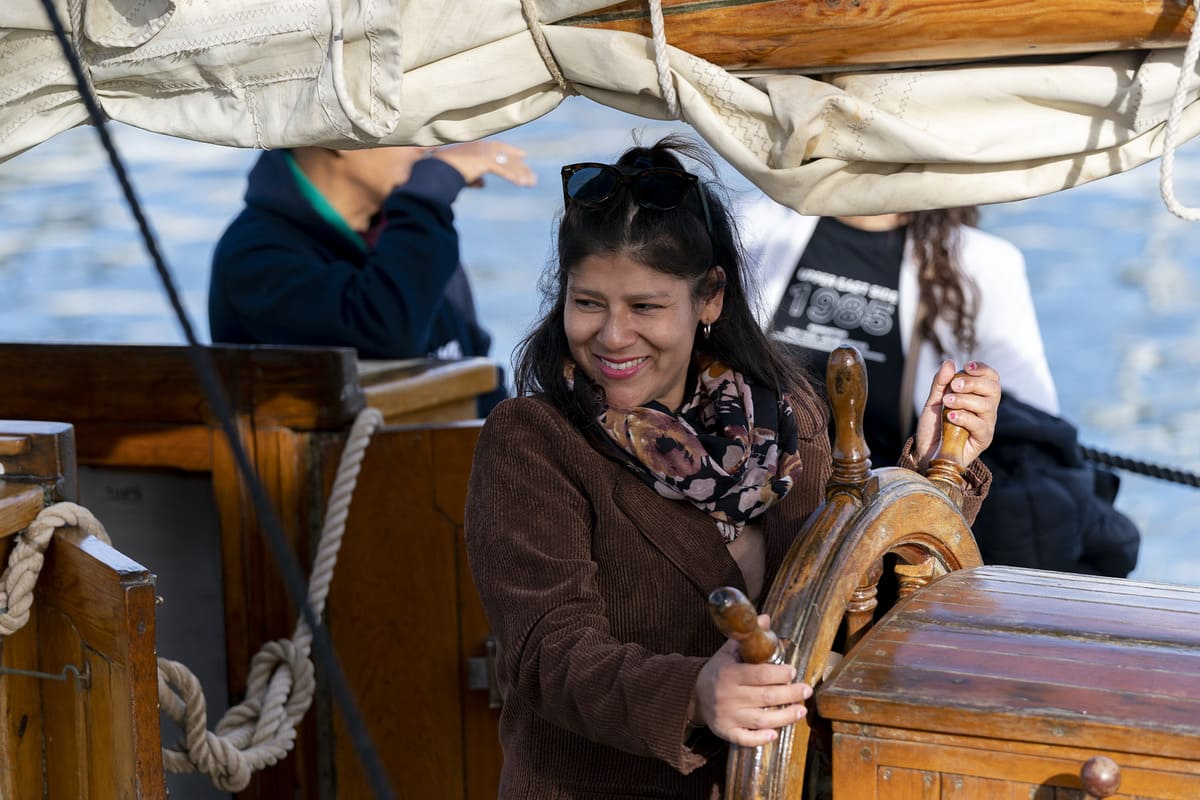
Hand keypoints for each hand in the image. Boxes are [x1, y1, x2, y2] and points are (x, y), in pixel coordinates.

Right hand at [431, 140, 535, 187]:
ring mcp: (482, 152)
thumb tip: (483, 185)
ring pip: (507, 163)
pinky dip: (514, 177)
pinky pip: (503, 170)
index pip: (496, 147)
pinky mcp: (483, 161)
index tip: (522, 156)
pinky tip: (524, 184)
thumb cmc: (441, 171)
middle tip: (531, 174)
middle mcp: (480, 146)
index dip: (510, 152)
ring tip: (532, 182)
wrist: (433, 170)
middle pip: (505, 155)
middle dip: (519, 164)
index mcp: (473, 145)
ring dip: (521, 173)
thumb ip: (473, 179)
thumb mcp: (460, 174)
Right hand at [691, 614, 811, 746]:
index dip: (779, 674)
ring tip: (801, 710)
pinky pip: (745, 739)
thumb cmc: (718, 671)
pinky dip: (760, 739)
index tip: (793, 671)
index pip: (759, 674)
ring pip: (760, 720)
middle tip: (806, 690)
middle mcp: (728, 696)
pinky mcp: (726, 732)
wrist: (694, 694)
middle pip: (765, 697)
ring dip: (784, 717)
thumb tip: (765, 617)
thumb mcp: (728, 651)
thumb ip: (747, 637)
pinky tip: (775, 735)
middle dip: (790, 694)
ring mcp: (727, 716)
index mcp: (729, 674)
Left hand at [913, 359, 1000, 469]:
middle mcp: (986, 410)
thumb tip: (950, 362)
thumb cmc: (933, 428)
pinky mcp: (983, 440)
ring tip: (947, 403)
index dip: (982, 369)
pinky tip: (950, 417)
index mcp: (978, 397)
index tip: (966, 366)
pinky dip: (964, 417)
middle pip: (993, 389)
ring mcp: (986, 425)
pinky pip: (980, 425)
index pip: (991, 378)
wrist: (926, 453)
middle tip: (953, 386)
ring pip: (987, 406)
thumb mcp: (933, 402)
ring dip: (965, 400)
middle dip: (972, 383)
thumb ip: (941, 383)